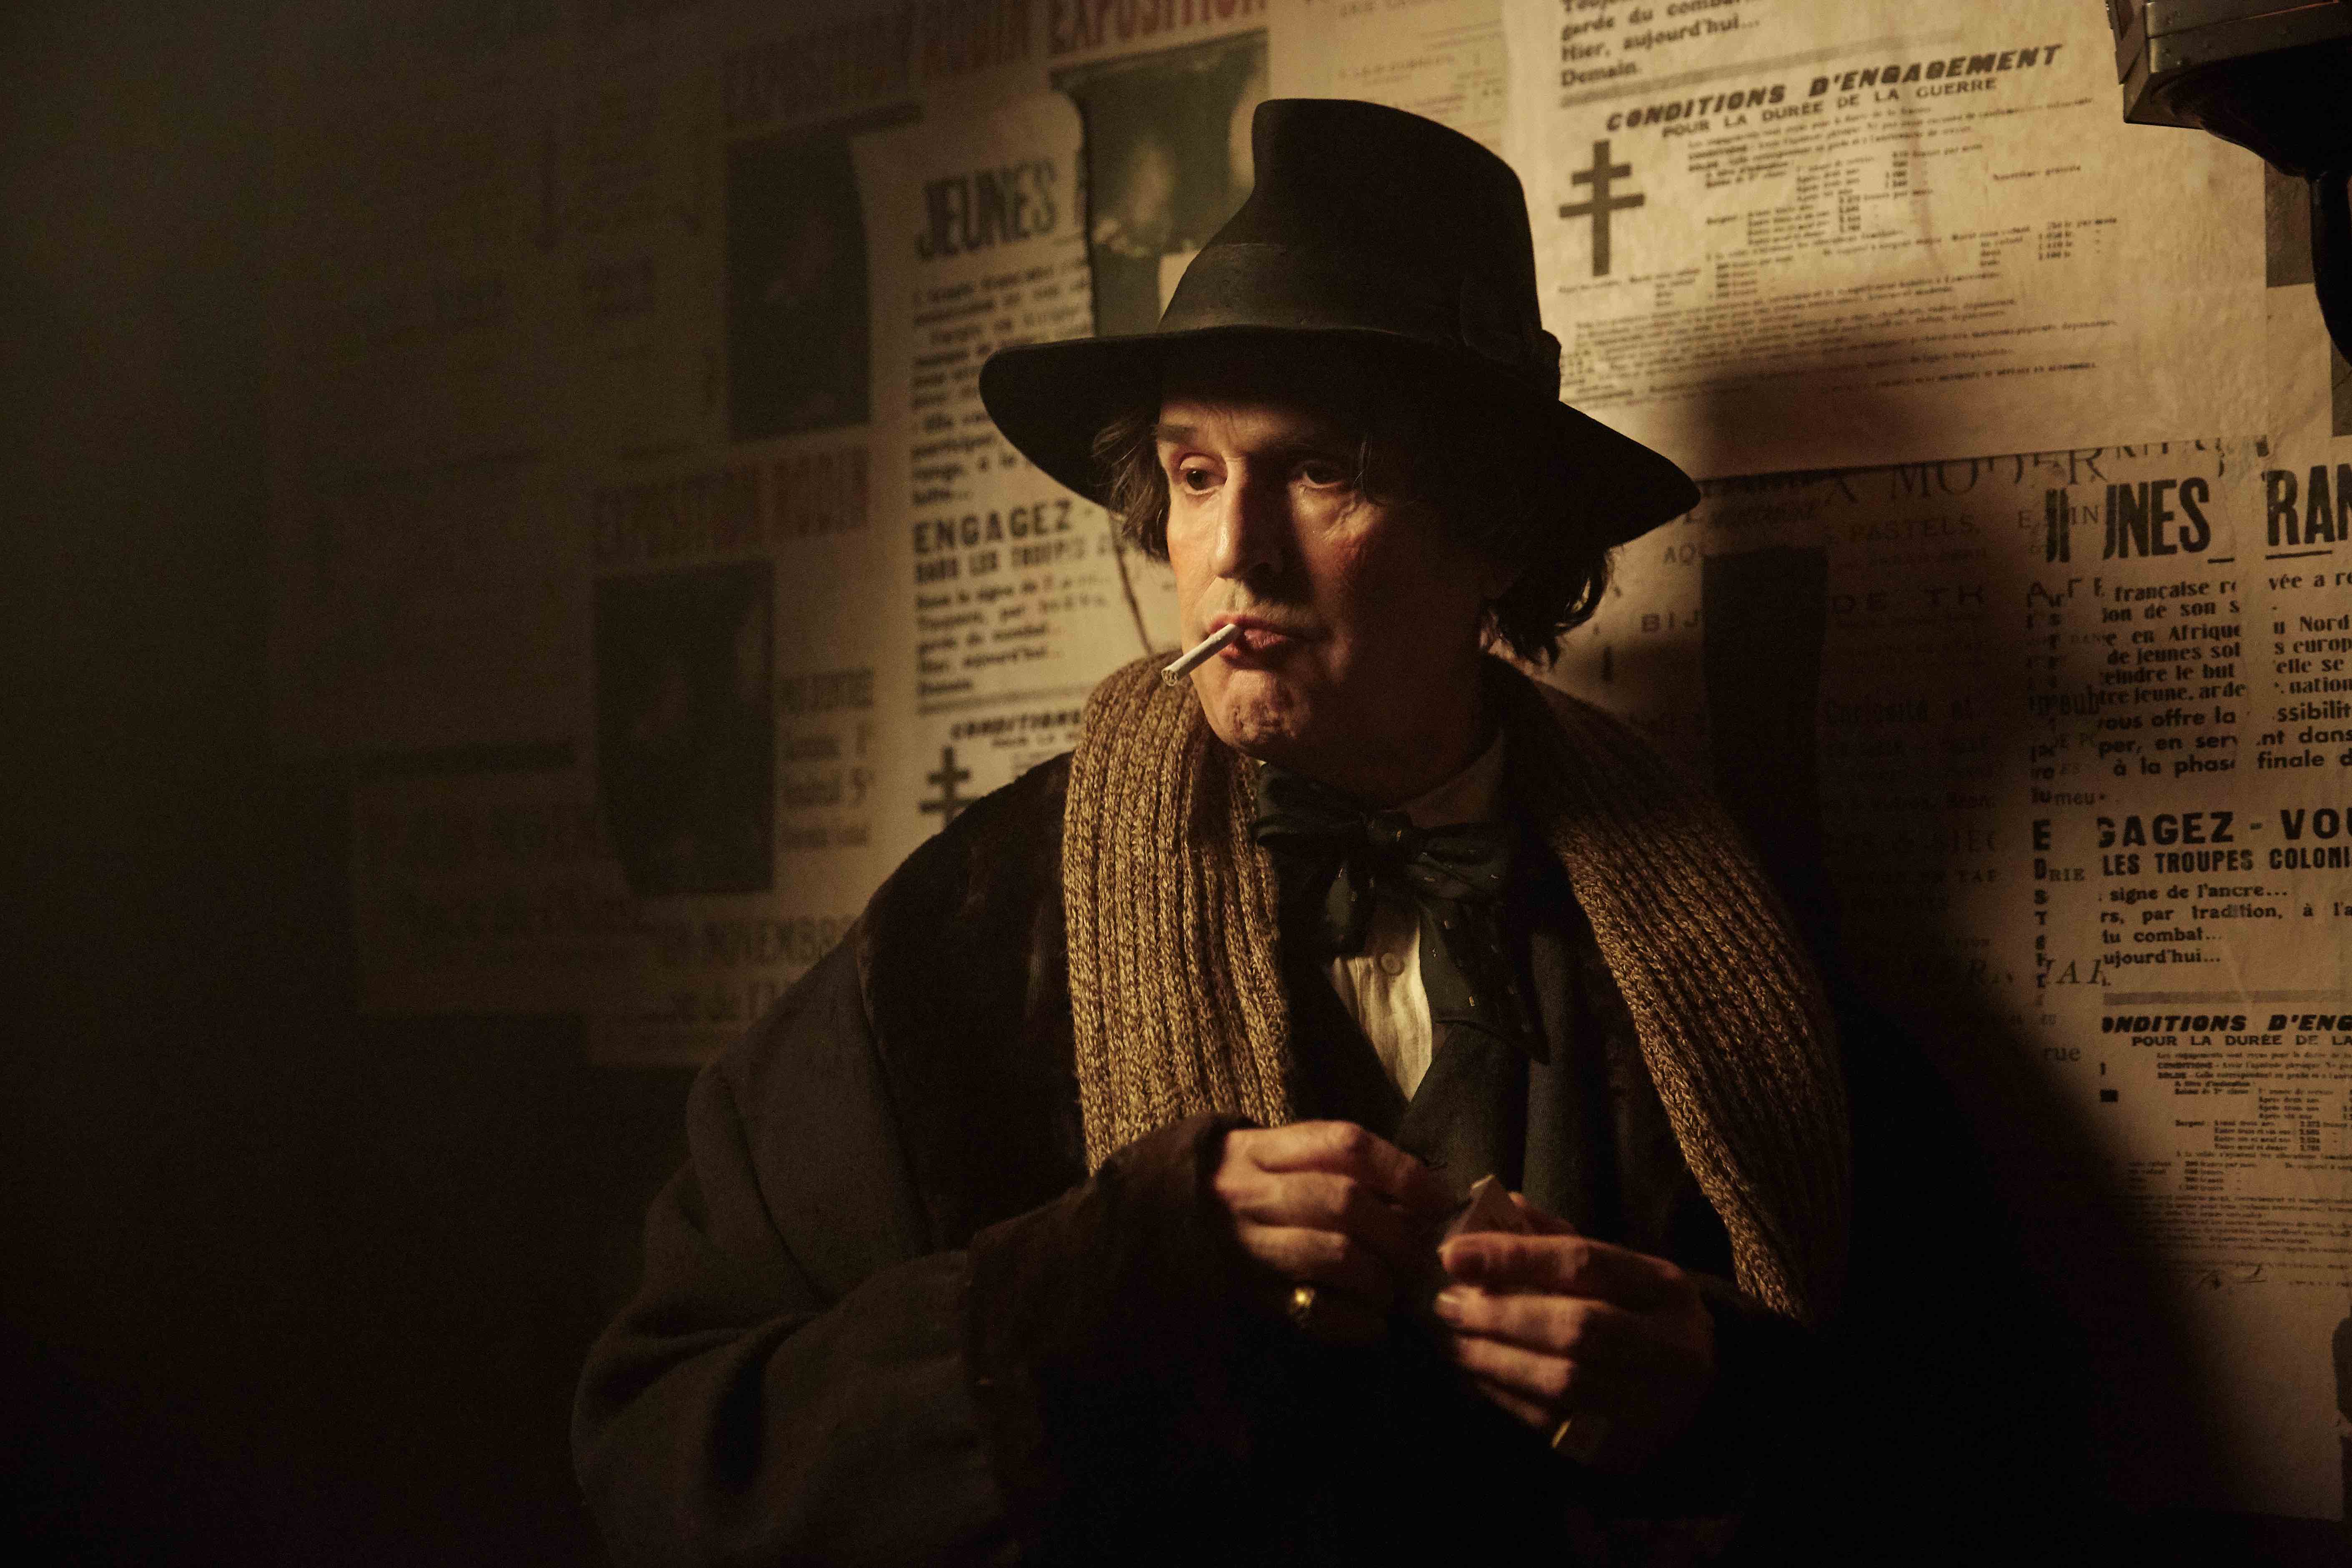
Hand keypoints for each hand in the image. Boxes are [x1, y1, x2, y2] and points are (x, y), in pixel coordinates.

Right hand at [1210, 1120, 1453, 1344]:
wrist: (1159, 1225)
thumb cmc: (1241, 1190)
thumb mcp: (1272, 1159)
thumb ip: (1333, 1167)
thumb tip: (1422, 1197)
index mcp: (1261, 1150)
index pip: (1345, 1146)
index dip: (1401, 1170)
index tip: (1437, 1198)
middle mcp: (1250, 1192)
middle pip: (1344, 1201)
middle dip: (1397, 1231)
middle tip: (1423, 1254)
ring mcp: (1245, 1246)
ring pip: (1333, 1254)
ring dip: (1380, 1277)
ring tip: (1393, 1289)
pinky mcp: (1245, 1297)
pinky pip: (1313, 1311)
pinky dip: (1355, 1321)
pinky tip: (1371, 1324)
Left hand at [1435, 1193, 1714, 1470]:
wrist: (1701, 1399)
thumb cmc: (1642, 1318)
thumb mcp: (1619, 1271)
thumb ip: (1559, 1239)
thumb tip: (1498, 1203)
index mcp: (1663, 1286)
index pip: (1583, 1263)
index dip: (1515, 1257)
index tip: (1454, 1253)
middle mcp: (1667, 1344)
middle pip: (1576, 1325)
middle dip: (1501, 1314)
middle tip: (1449, 1304)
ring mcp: (1651, 1402)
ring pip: (1564, 1380)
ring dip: (1497, 1358)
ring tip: (1456, 1340)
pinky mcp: (1624, 1446)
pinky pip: (1554, 1423)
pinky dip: (1507, 1396)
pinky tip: (1478, 1375)